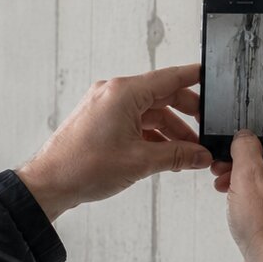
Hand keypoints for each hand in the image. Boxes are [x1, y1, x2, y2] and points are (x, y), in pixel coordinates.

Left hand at [16, 64, 211, 222]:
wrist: (49, 183)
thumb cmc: (82, 166)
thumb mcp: (140, 162)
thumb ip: (177, 155)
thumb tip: (200, 156)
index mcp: (124, 93)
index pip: (170, 78)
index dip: (195, 78)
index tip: (213, 78)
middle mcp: (114, 93)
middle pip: (162, 95)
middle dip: (186, 114)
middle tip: (205, 130)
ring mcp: (106, 106)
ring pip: (149, 111)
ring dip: (170, 130)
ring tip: (187, 152)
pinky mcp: (101, 120)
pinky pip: (135, 121)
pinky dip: (152, 135)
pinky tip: (165, 153)